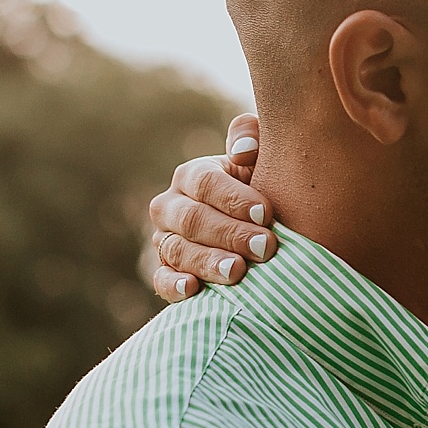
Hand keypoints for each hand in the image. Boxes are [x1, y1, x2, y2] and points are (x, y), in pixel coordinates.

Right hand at [149, 113, 276, 301]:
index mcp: (191, 176)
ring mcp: (165, 240)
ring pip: (178, 250)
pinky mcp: (166, 272)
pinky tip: (194, 289)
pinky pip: (161, 280)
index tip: (266, 213)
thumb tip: (243, 151)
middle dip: (230, 234)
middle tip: (265, 247)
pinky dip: (174, 286)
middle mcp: (171, 207)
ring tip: (239, 271)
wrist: (257, 229)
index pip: (205, 183)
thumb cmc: (264, 187)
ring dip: (208, 261)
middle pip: (192, 219)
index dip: (234, 198)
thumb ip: (252, 138)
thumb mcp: (262, 158)